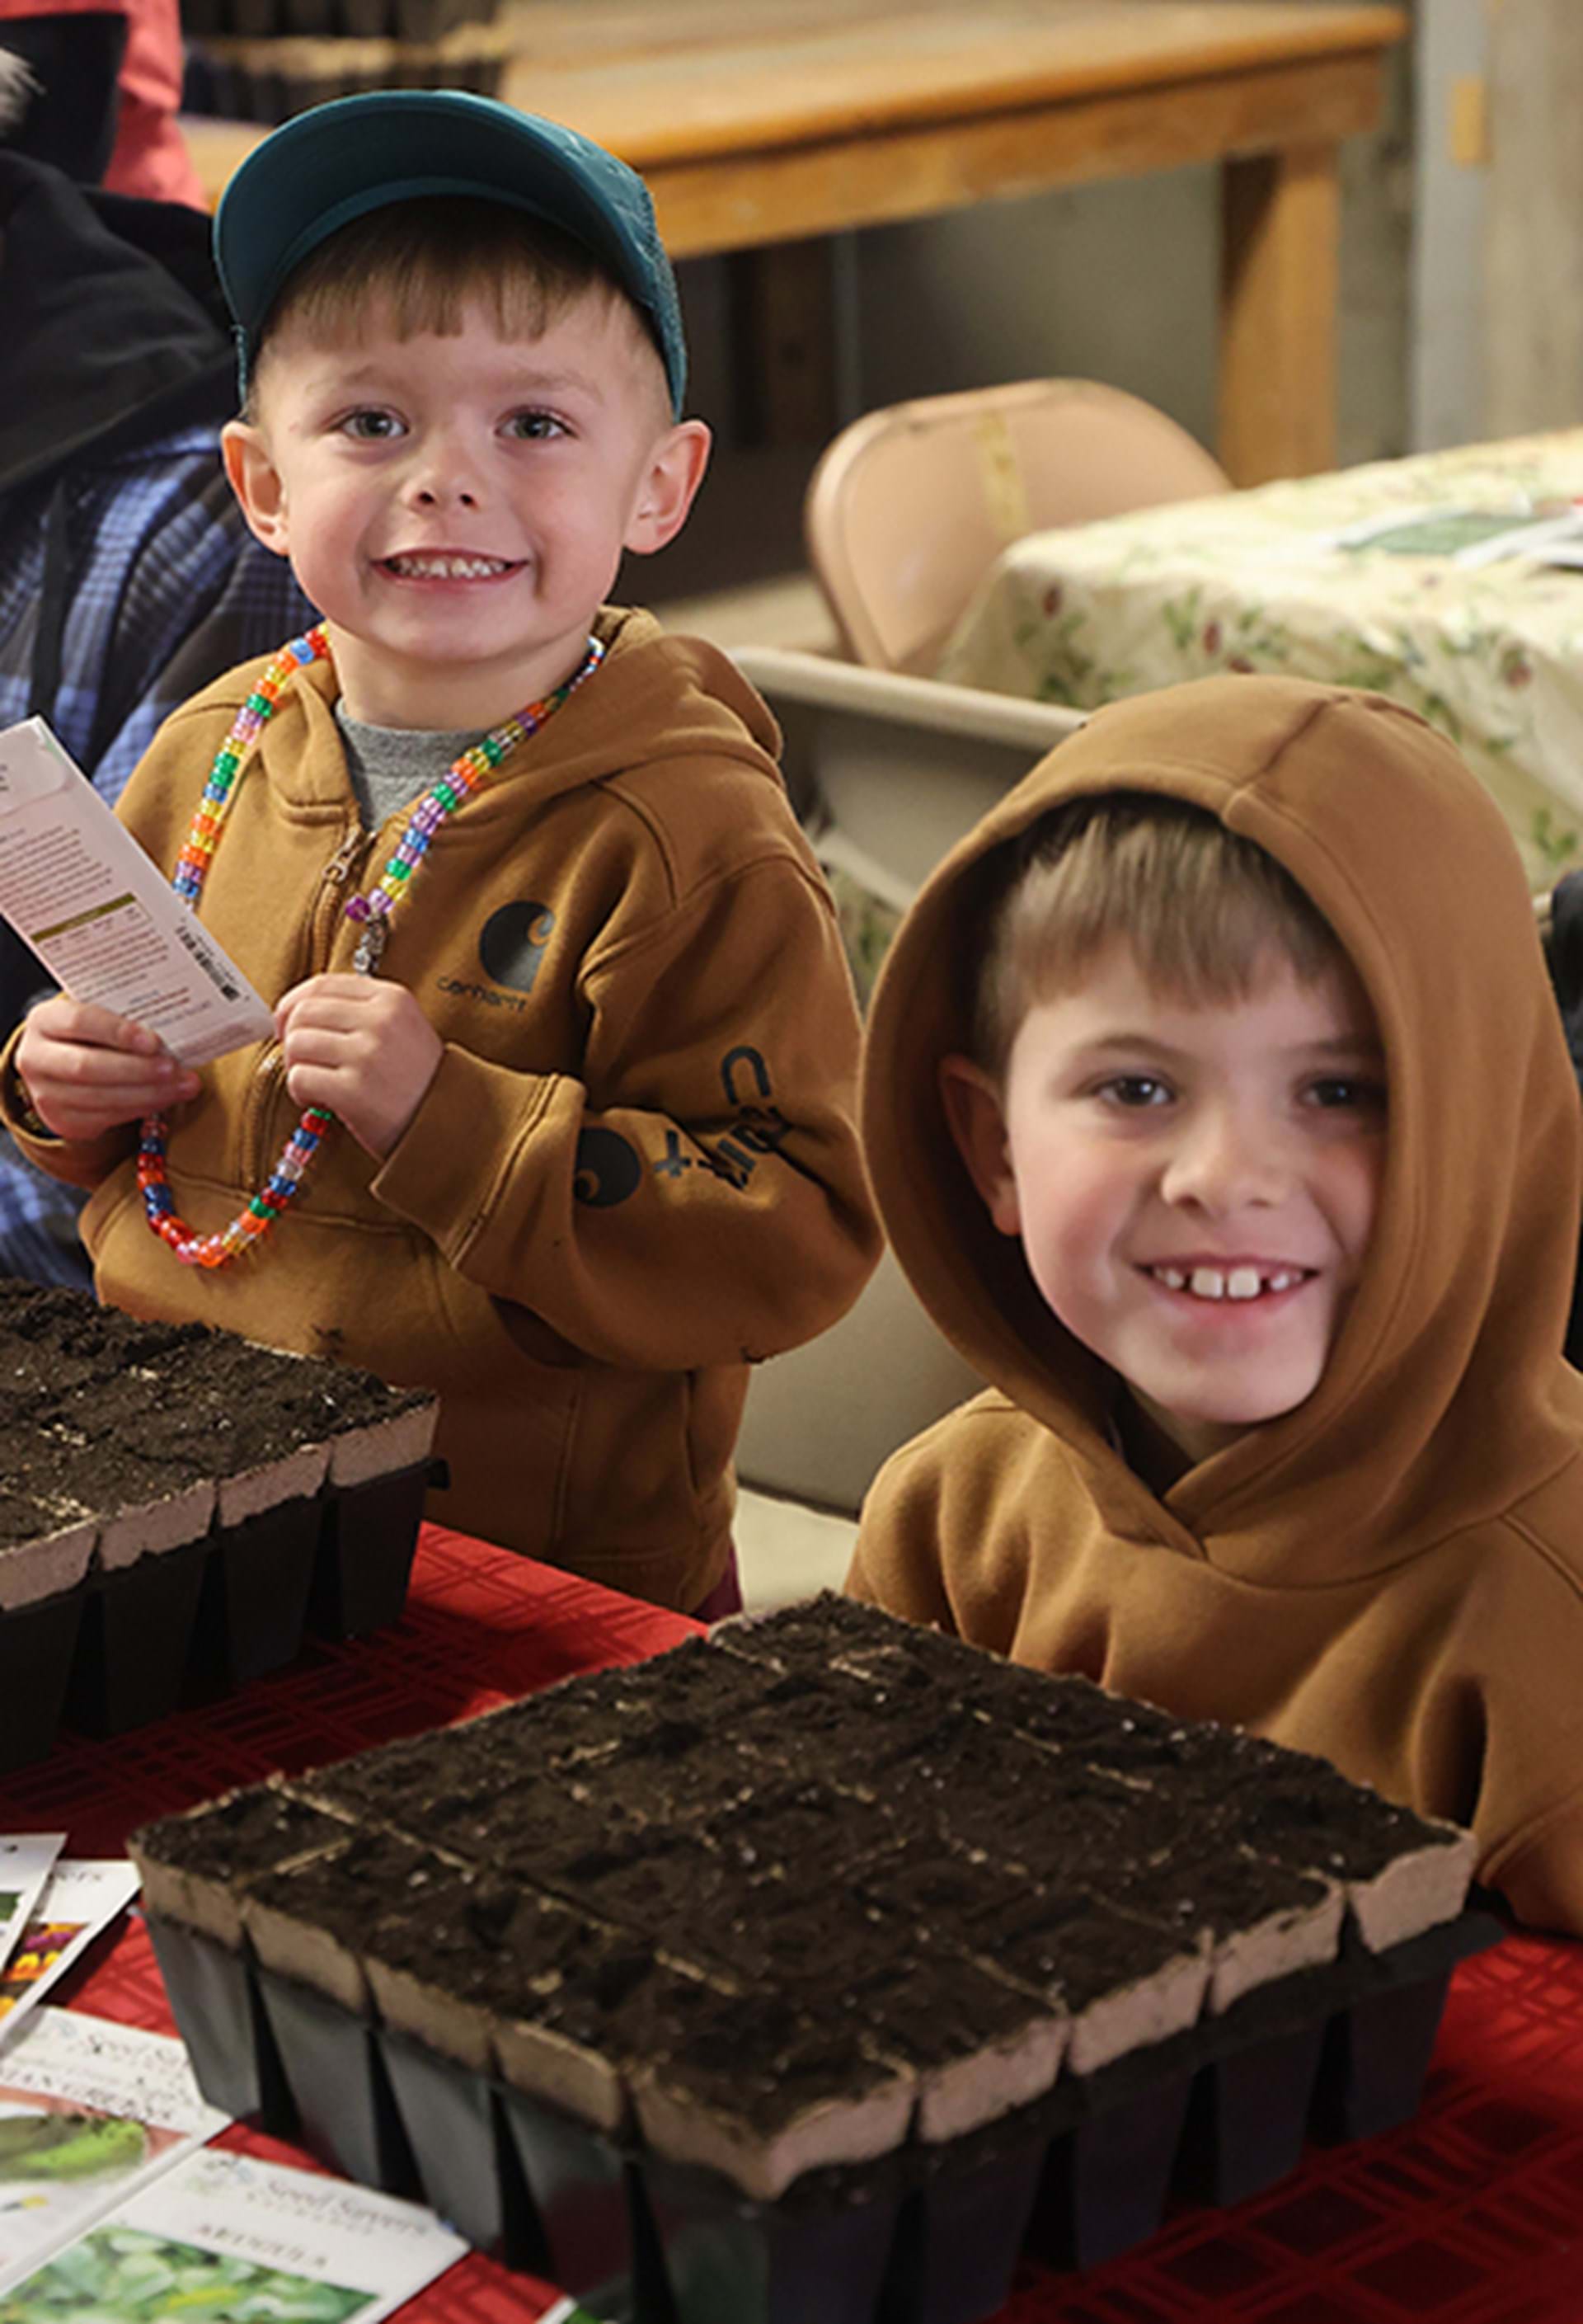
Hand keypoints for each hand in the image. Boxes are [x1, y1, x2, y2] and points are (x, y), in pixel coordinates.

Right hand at [14, 997, 199, 1140]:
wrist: (63, 1061)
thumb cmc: (92, 1031)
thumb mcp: (100, 1012)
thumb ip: (126, 1017)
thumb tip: (175, 1029)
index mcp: (44, 1020)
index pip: (80, 1022)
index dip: (118, 1032)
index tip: (154, 1040)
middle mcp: (36, 1058)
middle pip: (87, 1067)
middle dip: (137, 1070)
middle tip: (174, 1068)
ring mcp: (45, 1094)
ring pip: (99, 1098)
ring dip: (149, 1094)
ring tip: (183, 1085)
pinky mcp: (61, 1121)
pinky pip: (106, 1118)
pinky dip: (141, 1109)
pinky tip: (165, 1098)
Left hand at [274, 974, 442, 1159]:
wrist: (449, 1125)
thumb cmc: (418, 1081)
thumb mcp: (401, 1028)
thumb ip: (357, 1012)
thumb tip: (295, 1012)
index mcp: (392, 998)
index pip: (320, 984)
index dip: (293, 1004)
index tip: (289, 1024)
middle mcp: (381, 1020)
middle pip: (302, 1013)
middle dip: (291, 1039)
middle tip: (303, 1061)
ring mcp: (368, 1054)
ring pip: (296, 1044)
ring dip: (296, 1067)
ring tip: (316, 1083)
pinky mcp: (354, 1091)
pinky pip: (300, 1078)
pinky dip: (300, 1092)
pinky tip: (319, 1101)